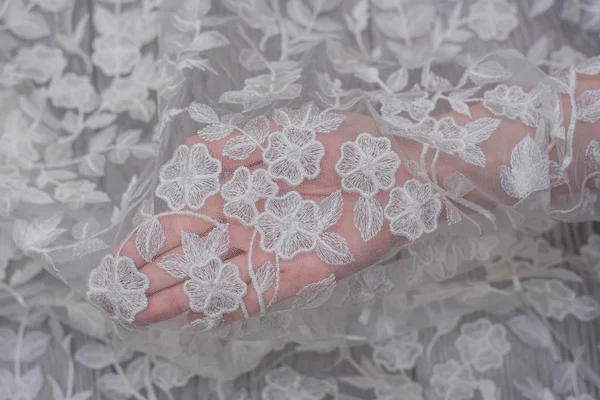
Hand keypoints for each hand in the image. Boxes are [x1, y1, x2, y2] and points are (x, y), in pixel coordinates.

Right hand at [116, 108, 407, 326]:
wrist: (399, 172)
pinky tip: (196, 313)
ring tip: (140, 313)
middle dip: (152, 278)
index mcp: (241, 193)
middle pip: (192, 257)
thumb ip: (240, 148)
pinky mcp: (302, 271)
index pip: (185, 223)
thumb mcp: (287, 136)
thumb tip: (194, 153)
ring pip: (217, 279)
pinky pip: (257, 291)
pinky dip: (226, 302)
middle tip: (113, 298)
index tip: (117, 263)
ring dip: (179, 295)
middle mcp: (250, 226)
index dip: (150, 243)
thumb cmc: (347, 147)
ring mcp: (273, 251)